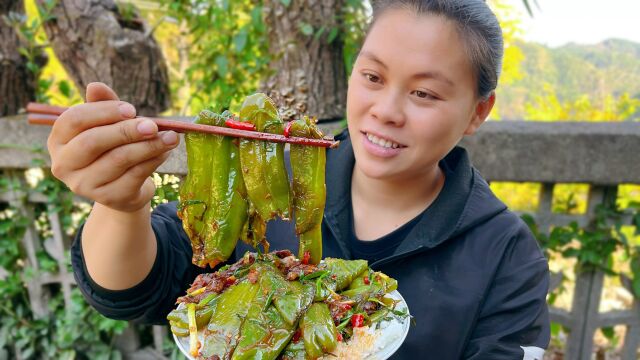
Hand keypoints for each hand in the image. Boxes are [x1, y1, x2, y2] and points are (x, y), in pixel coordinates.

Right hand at [47, 82, 178, 211]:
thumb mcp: (106, 125)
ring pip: (119, 159)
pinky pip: (135, 175)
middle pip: (93, 142)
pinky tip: (165, 151)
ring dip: (148, 145)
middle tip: (153, 125)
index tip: (131, 109)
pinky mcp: (109, 198)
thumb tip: (96, 86)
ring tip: (170, 137)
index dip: (103, 111)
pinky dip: (153, 160)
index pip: (73, 120)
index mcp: (58, 141)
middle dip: (127, 130)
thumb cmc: (111, 148)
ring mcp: (85, 185)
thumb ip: (103, 105)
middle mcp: (64, 165)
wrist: (123, 188)